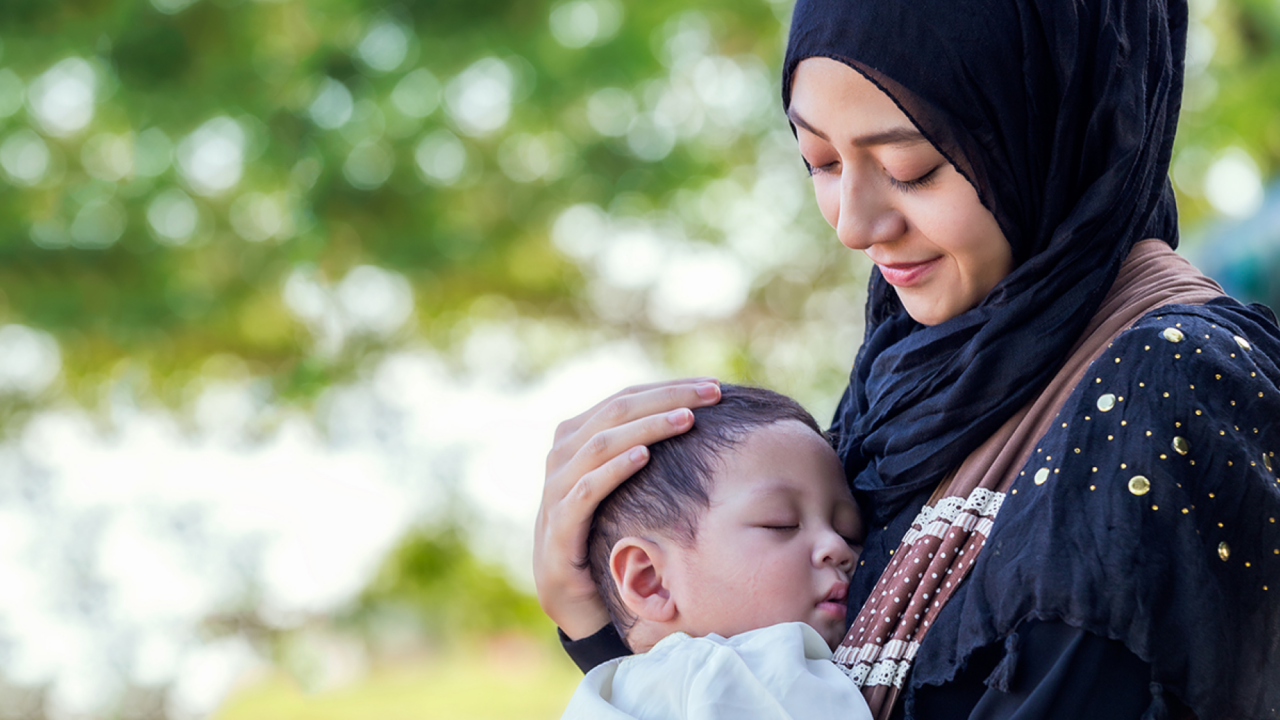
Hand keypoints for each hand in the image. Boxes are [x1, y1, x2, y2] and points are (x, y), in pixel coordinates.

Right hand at [534, 378, 721, 639]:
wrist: (577, 596)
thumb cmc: (608, 530)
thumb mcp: (623, 483)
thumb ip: (641, 446)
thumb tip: (696, 411)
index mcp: (577, 436)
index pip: (626, 397)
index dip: (669, 387)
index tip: (715, 385)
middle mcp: (562, 454)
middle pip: (617, 410)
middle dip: (668, 398)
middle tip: (712, 393)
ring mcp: (556, 488)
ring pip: (602, 443)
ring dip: (647, 427)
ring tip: (687, 419)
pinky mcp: (558, 525)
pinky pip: (587, 490)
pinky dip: (615, 469)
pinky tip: (645, 457)